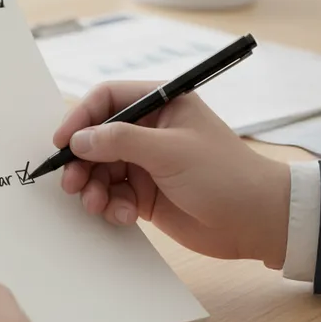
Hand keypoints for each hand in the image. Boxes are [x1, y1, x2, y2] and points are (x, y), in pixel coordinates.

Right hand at [54, 81, 290, 267]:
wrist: (257, 222)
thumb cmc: (224, 175)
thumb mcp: (170, 151)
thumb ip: (120, 141)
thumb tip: (79, 140)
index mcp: (162, 104)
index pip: (108, 99)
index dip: (81, 117)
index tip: (62, 141)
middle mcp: (150, 131)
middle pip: (97, 138)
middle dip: (81, 161)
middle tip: (71, 182)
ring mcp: (146, 163)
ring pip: (100, 170)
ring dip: (93, 187)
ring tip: (95, 204)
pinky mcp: (145, 194)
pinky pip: (112, 195)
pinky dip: (110, 206)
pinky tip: (125, 216)